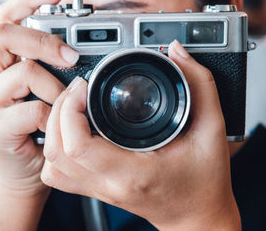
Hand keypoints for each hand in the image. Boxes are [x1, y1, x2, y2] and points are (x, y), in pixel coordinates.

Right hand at [0, 0, 78, 196]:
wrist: (23, 174)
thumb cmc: (38, 132)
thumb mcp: (44, 95)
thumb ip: (51, 72)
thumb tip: (79, 52)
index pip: (4, 20)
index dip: (27, 1)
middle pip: (5, 35)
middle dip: (44, 40)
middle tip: (71, 58)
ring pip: (24, 72)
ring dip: (56, 87)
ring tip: (67, 104)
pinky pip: (32, 110)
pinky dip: (54, 115)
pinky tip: (57, 125)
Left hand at [41, 40, 240, 229]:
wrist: (196, 216)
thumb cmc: (205, 180)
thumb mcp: (212, 130)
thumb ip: (200, 86)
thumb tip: (177, 52)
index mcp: (134, 172)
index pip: (78, 146)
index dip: (70, 109)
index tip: (84, 86)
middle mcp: (109, 184)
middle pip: (56, 150)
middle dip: (59, 110)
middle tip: (79, 90)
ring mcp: (97, 190)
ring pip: (52, 163)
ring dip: (53, 129)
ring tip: (72, 107)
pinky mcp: (93, 190)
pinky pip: (58, 174)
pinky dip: (56, 149)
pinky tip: (70, 132)